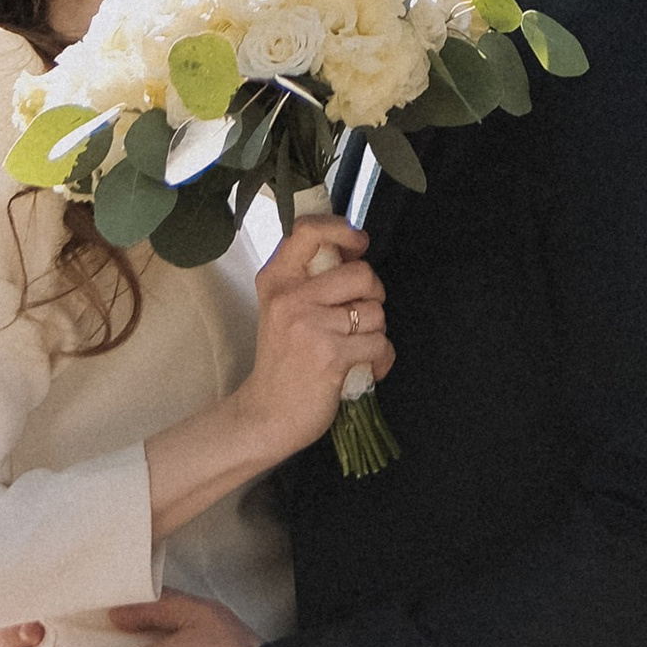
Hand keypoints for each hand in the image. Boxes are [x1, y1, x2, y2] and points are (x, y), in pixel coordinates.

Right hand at [140, 217, 390, 541]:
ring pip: (376, 311)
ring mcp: (310, 326)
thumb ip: (311, 278)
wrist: (265, 416)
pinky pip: (380, 344)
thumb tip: (355, 246)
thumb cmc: (282, 362)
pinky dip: (381, 359)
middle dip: (373, 295)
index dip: (343, 230)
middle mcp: (290, 297)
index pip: (309, 230)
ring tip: (355, 349)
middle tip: (358, 317)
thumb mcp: (283, 308)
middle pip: (361, 272)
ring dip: (376, 333)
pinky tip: (363, 368)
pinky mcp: (330, 356)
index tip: (358, 243)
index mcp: (276, 280)